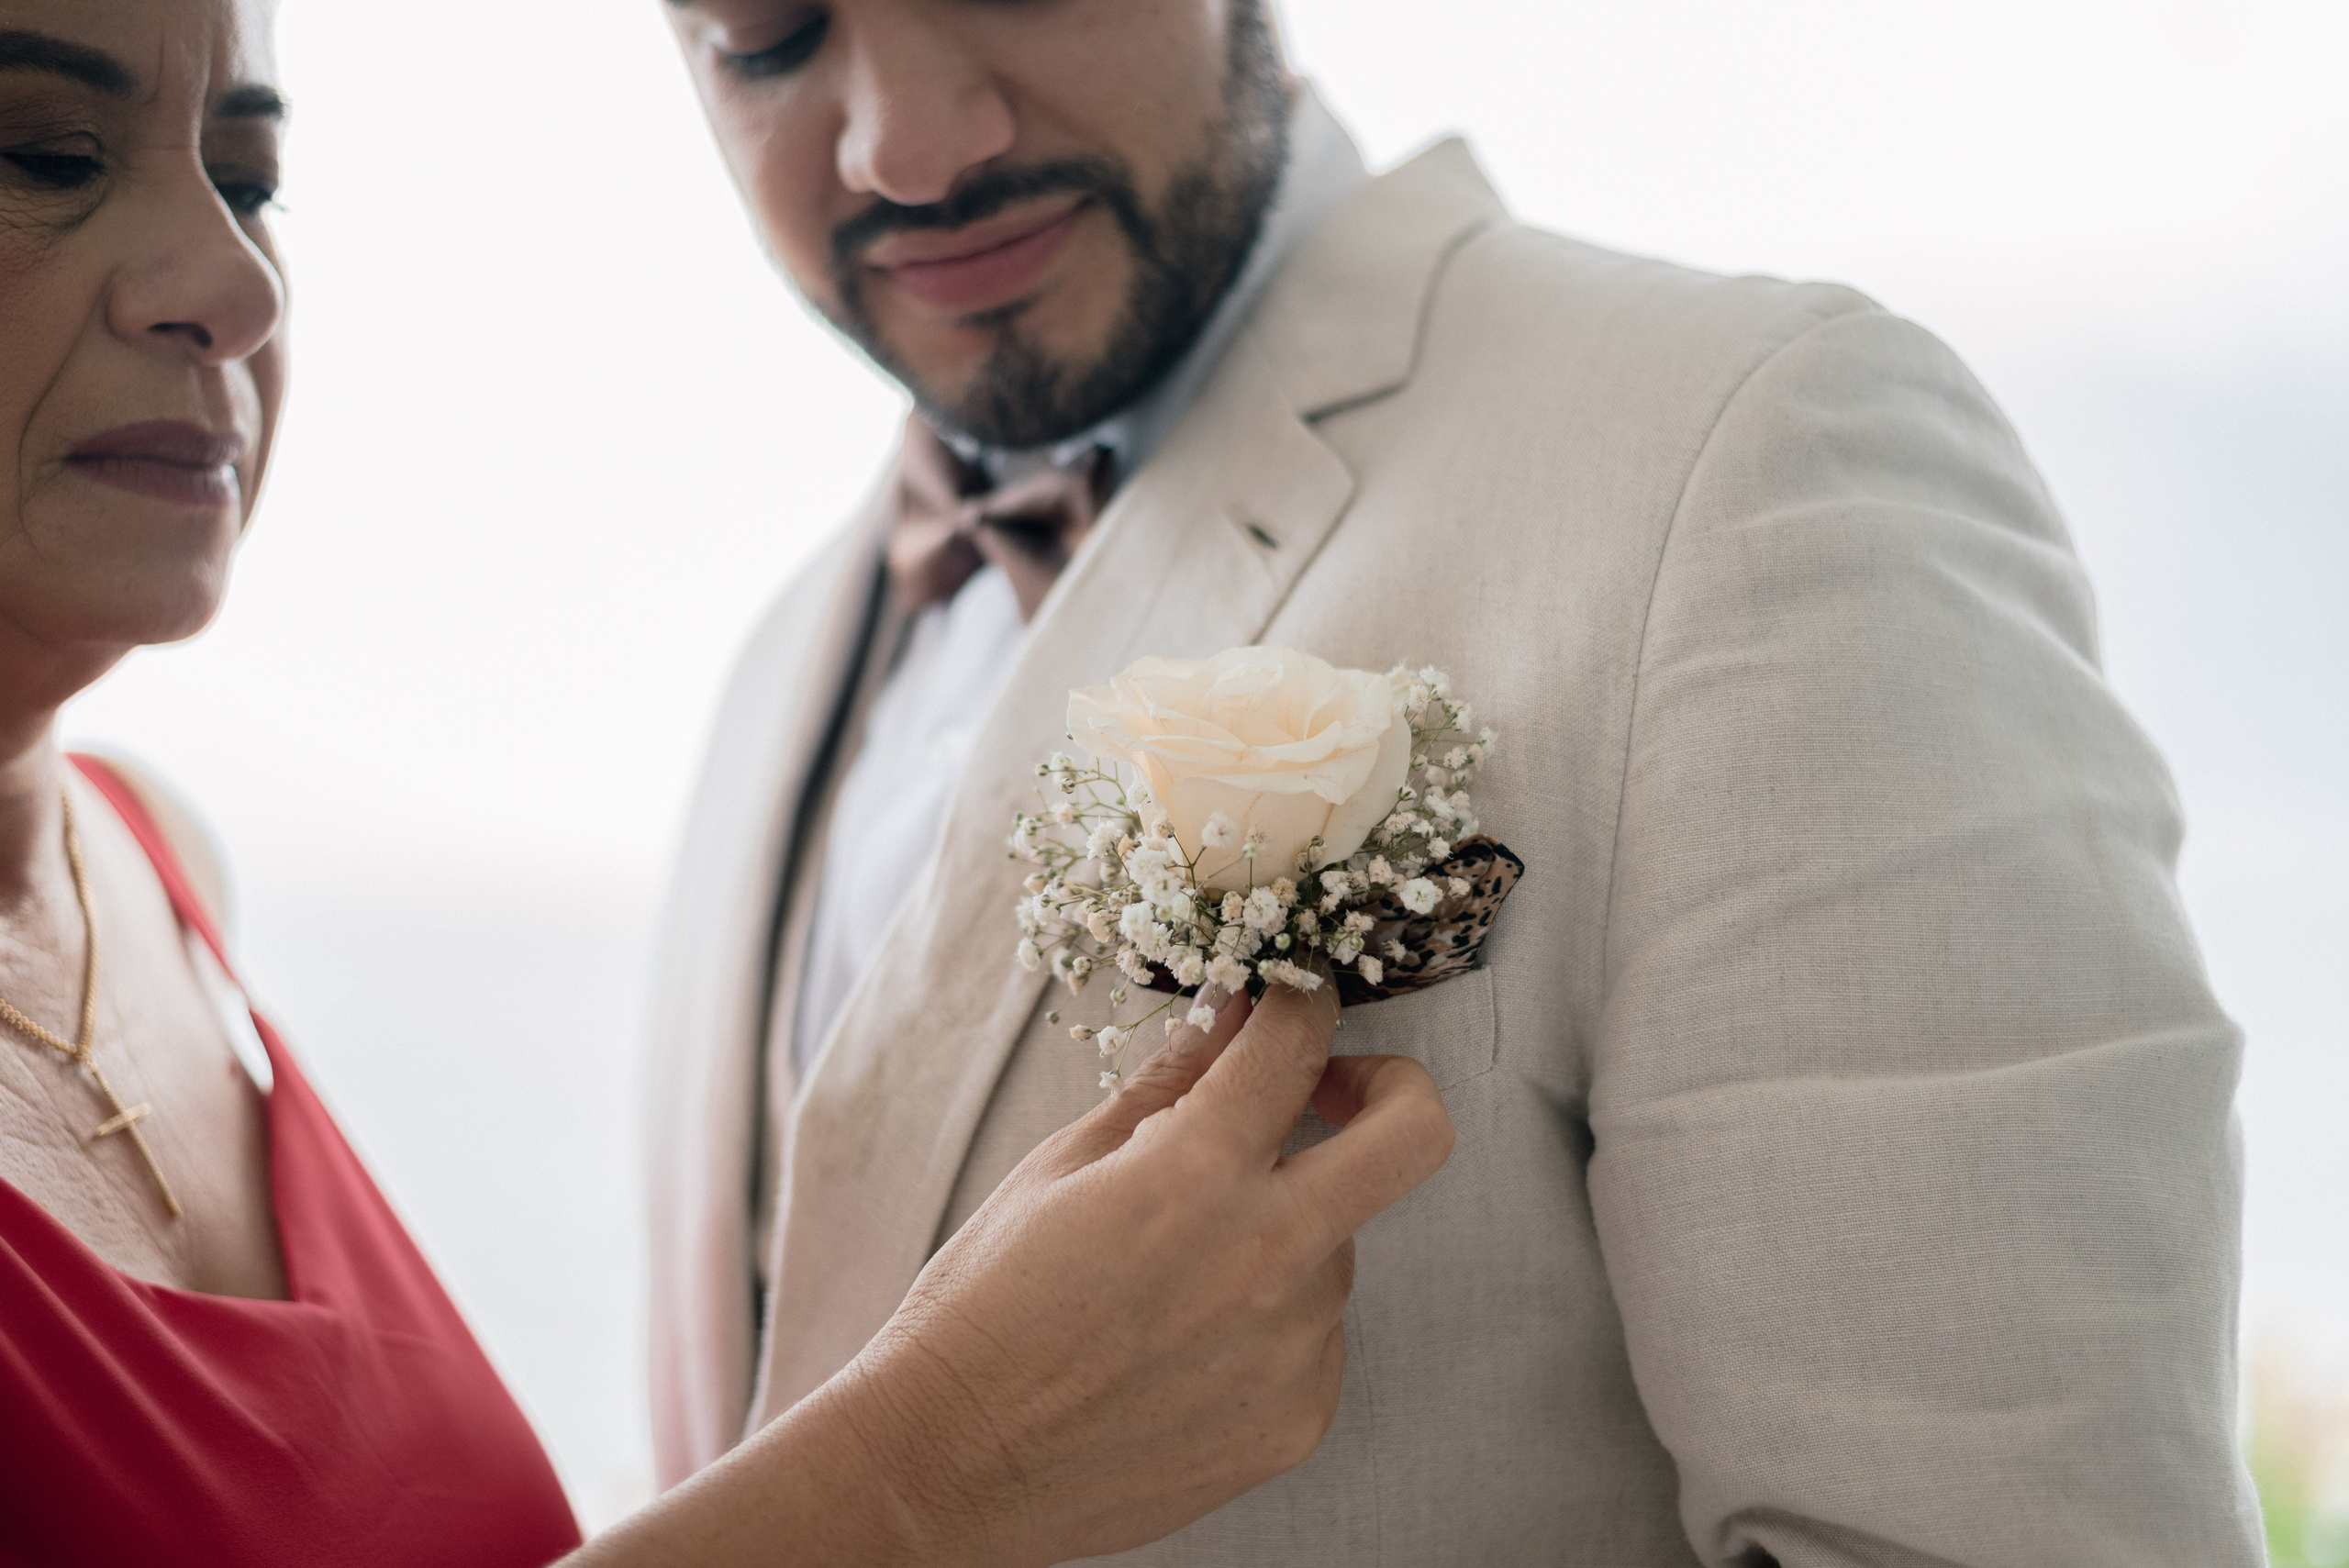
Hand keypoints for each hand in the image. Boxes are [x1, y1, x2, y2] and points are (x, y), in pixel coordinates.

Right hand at [568, 985, 1451, 1567]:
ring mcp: (1294, 1346)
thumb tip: (1229, 1014)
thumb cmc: (984, 1310)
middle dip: (1393, 1085)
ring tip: (1177, 1272)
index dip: (1303, 995)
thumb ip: (1166, 1083)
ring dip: (1285, 1229)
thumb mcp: (1059, 1167)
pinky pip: (1317, 1336)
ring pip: (1338, 1246)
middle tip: (1334, 1092)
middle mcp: (1268, 1255)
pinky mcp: (1298, 1419)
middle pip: (1416, 1134)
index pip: (1299, 1041)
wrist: (951, 1465)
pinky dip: (1269, 1319)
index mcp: (1194, 1172)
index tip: (1294, 996)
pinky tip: (1183, 1343)